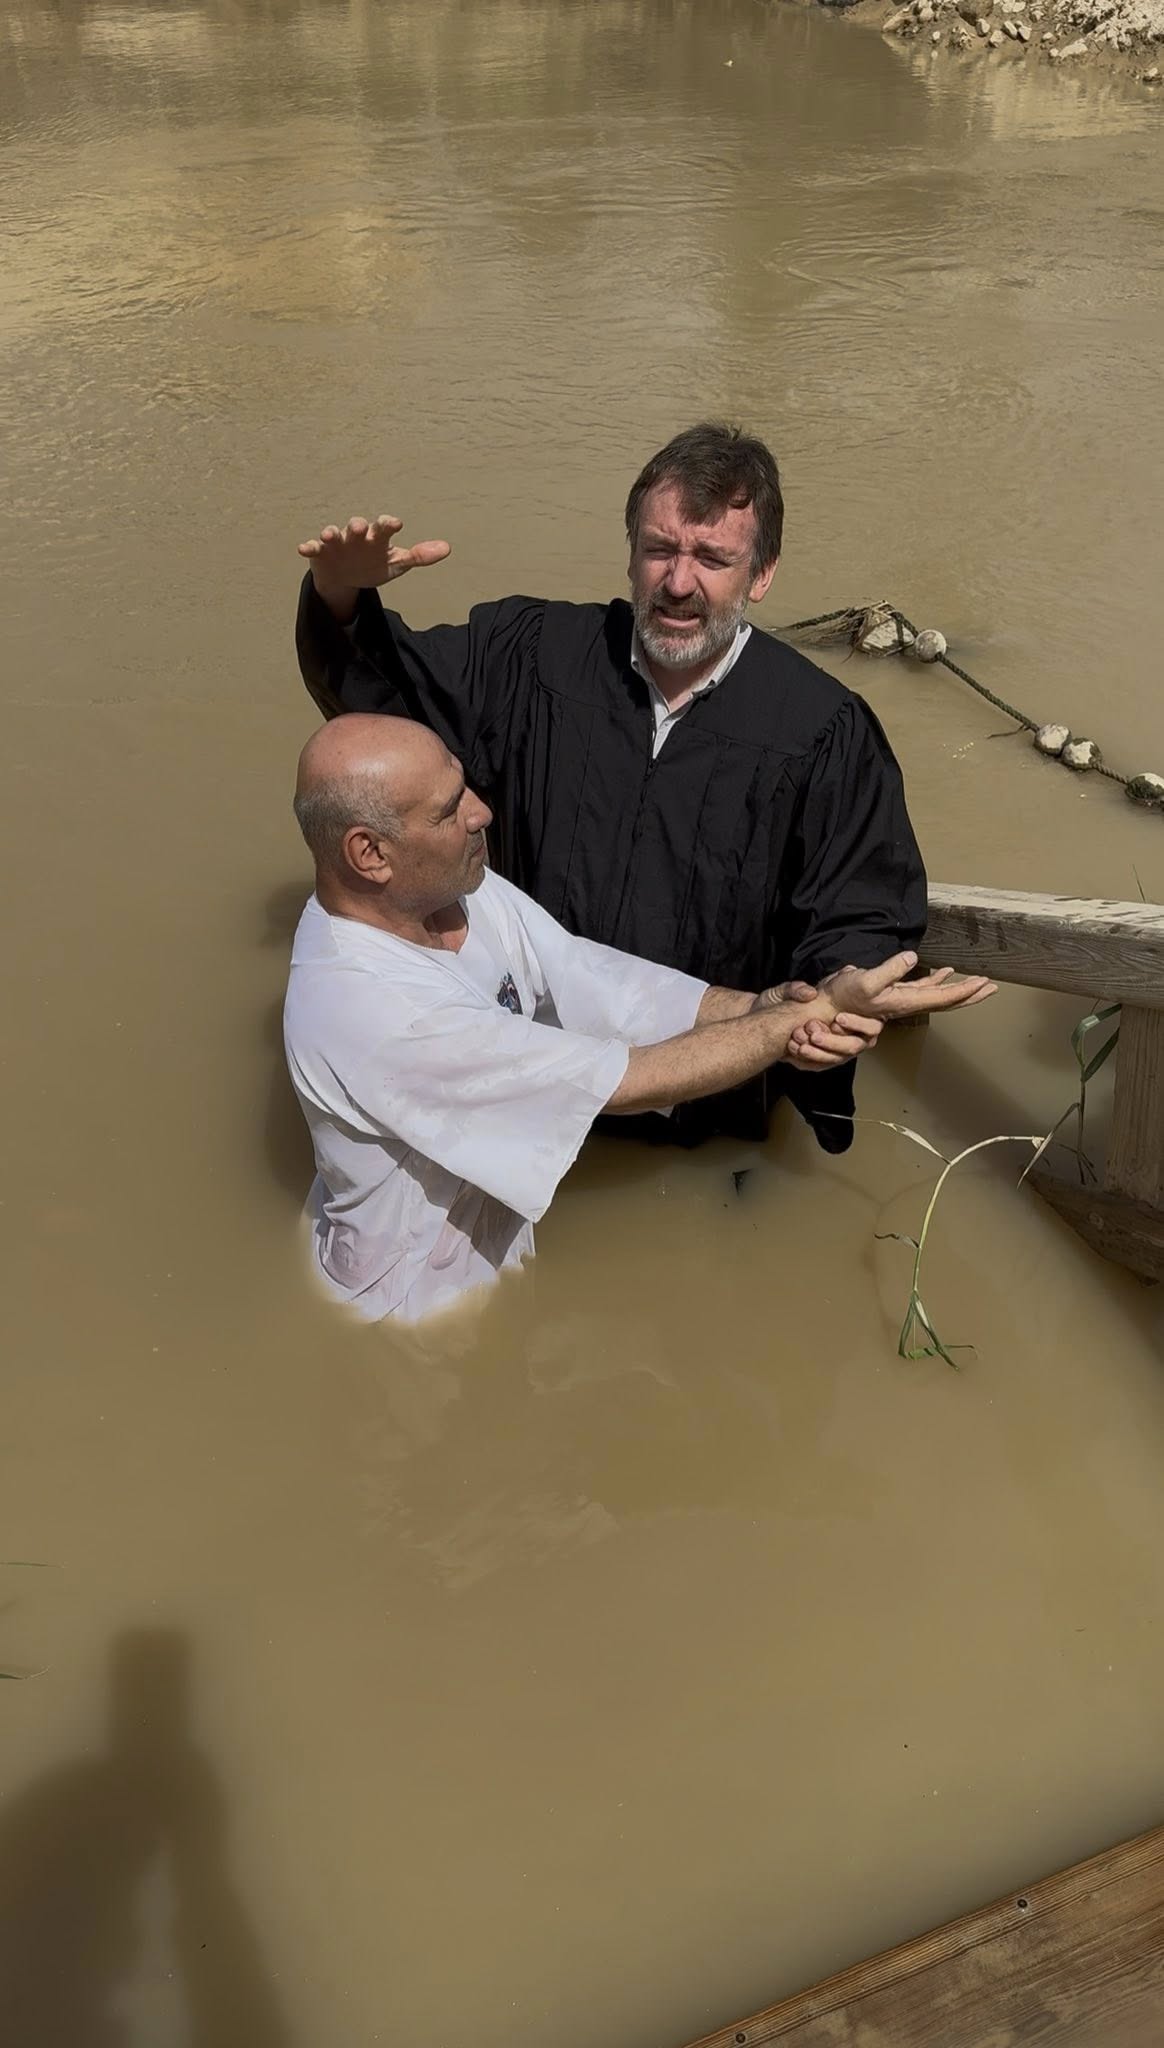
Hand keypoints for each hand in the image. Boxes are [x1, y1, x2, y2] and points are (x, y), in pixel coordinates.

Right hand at [297, 514, 450, 611]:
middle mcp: (356, 536)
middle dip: (357, 526)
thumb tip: (447, 548)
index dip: (388, 524)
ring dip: (332, 533)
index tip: (395, 524)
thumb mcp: (396, 563)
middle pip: (357, 527)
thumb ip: (419, 556)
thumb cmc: (372, 564)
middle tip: (360, 526)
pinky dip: (309, 546)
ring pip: (334, 534)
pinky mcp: (320, 553)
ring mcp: (337, 543)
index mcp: (376, 537)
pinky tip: (303, 548)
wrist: (345, 577)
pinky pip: (313, 548)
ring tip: (331, 534)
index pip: (383, 527)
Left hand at [753, 980, 882, 1071]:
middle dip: (833, 1040)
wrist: (762, 1016)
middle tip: (813, 1032)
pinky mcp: (816, 1060)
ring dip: (818, 1052)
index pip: (868, 1026)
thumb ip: (796, 989)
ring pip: (835, 1058)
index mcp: (846, 1015)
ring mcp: (832, 1049)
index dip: (856, 1023)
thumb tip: (809, 993)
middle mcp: (844, 1034)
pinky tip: (794, 1050)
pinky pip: (817, 1066)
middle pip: (853, 1046)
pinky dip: (807, 1060)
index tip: (838, 1019)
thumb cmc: (781, 1002)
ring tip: (799, 1040)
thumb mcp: (785, 991)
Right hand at [818, 951, 996, 1023]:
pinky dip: (938, 981)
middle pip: (948, 1001)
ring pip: (939, 995)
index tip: (984, 984)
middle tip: (993, 988)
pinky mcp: (895, 992)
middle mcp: (908, 1003)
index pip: (943, 997)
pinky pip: (924, 987)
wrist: (828, 1008)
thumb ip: (890, 969)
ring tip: (979, 983)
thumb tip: (912, 957)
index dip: (965, 991)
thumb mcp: (866, 981)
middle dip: (971, 995)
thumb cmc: (844, 998)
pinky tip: (946, 972)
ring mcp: (903, 998)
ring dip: (960, 989)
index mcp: (905, 1002)